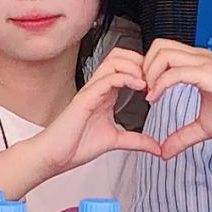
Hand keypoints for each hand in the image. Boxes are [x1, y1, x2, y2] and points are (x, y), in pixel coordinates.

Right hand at [31, 49, 168, 174]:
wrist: (53, 156)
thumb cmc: (74, 146)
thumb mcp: (115, 141)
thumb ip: (136, 141)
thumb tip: (156, 147)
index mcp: (105, 94)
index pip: (124, 66)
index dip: (143, 68)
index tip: (158, 83)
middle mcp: (98, 87)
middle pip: (120, 55)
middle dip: (140, 60)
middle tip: (154, 77)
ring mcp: (91, 90)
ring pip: (114, 60)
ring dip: (135, 67)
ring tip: (148, 81)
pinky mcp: (85, 97)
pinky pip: (107, 78)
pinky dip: (126, 77)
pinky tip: (139, 86)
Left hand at [141, 40, 211, 154]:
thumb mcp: (204, 127)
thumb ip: (182, 136)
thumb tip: (164, 151)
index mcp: (198, 64)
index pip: (163, 51)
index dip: (148, 68)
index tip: (144, 91)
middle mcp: (200, 58)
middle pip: (159, 46)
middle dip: (144, 66)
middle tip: (143, 89)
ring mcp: (204, 63)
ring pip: (164, 54)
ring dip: (150, 73)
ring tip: (149, 94)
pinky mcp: (209, 74)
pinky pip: (176, 72)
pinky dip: (160, 84)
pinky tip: (157, 98)